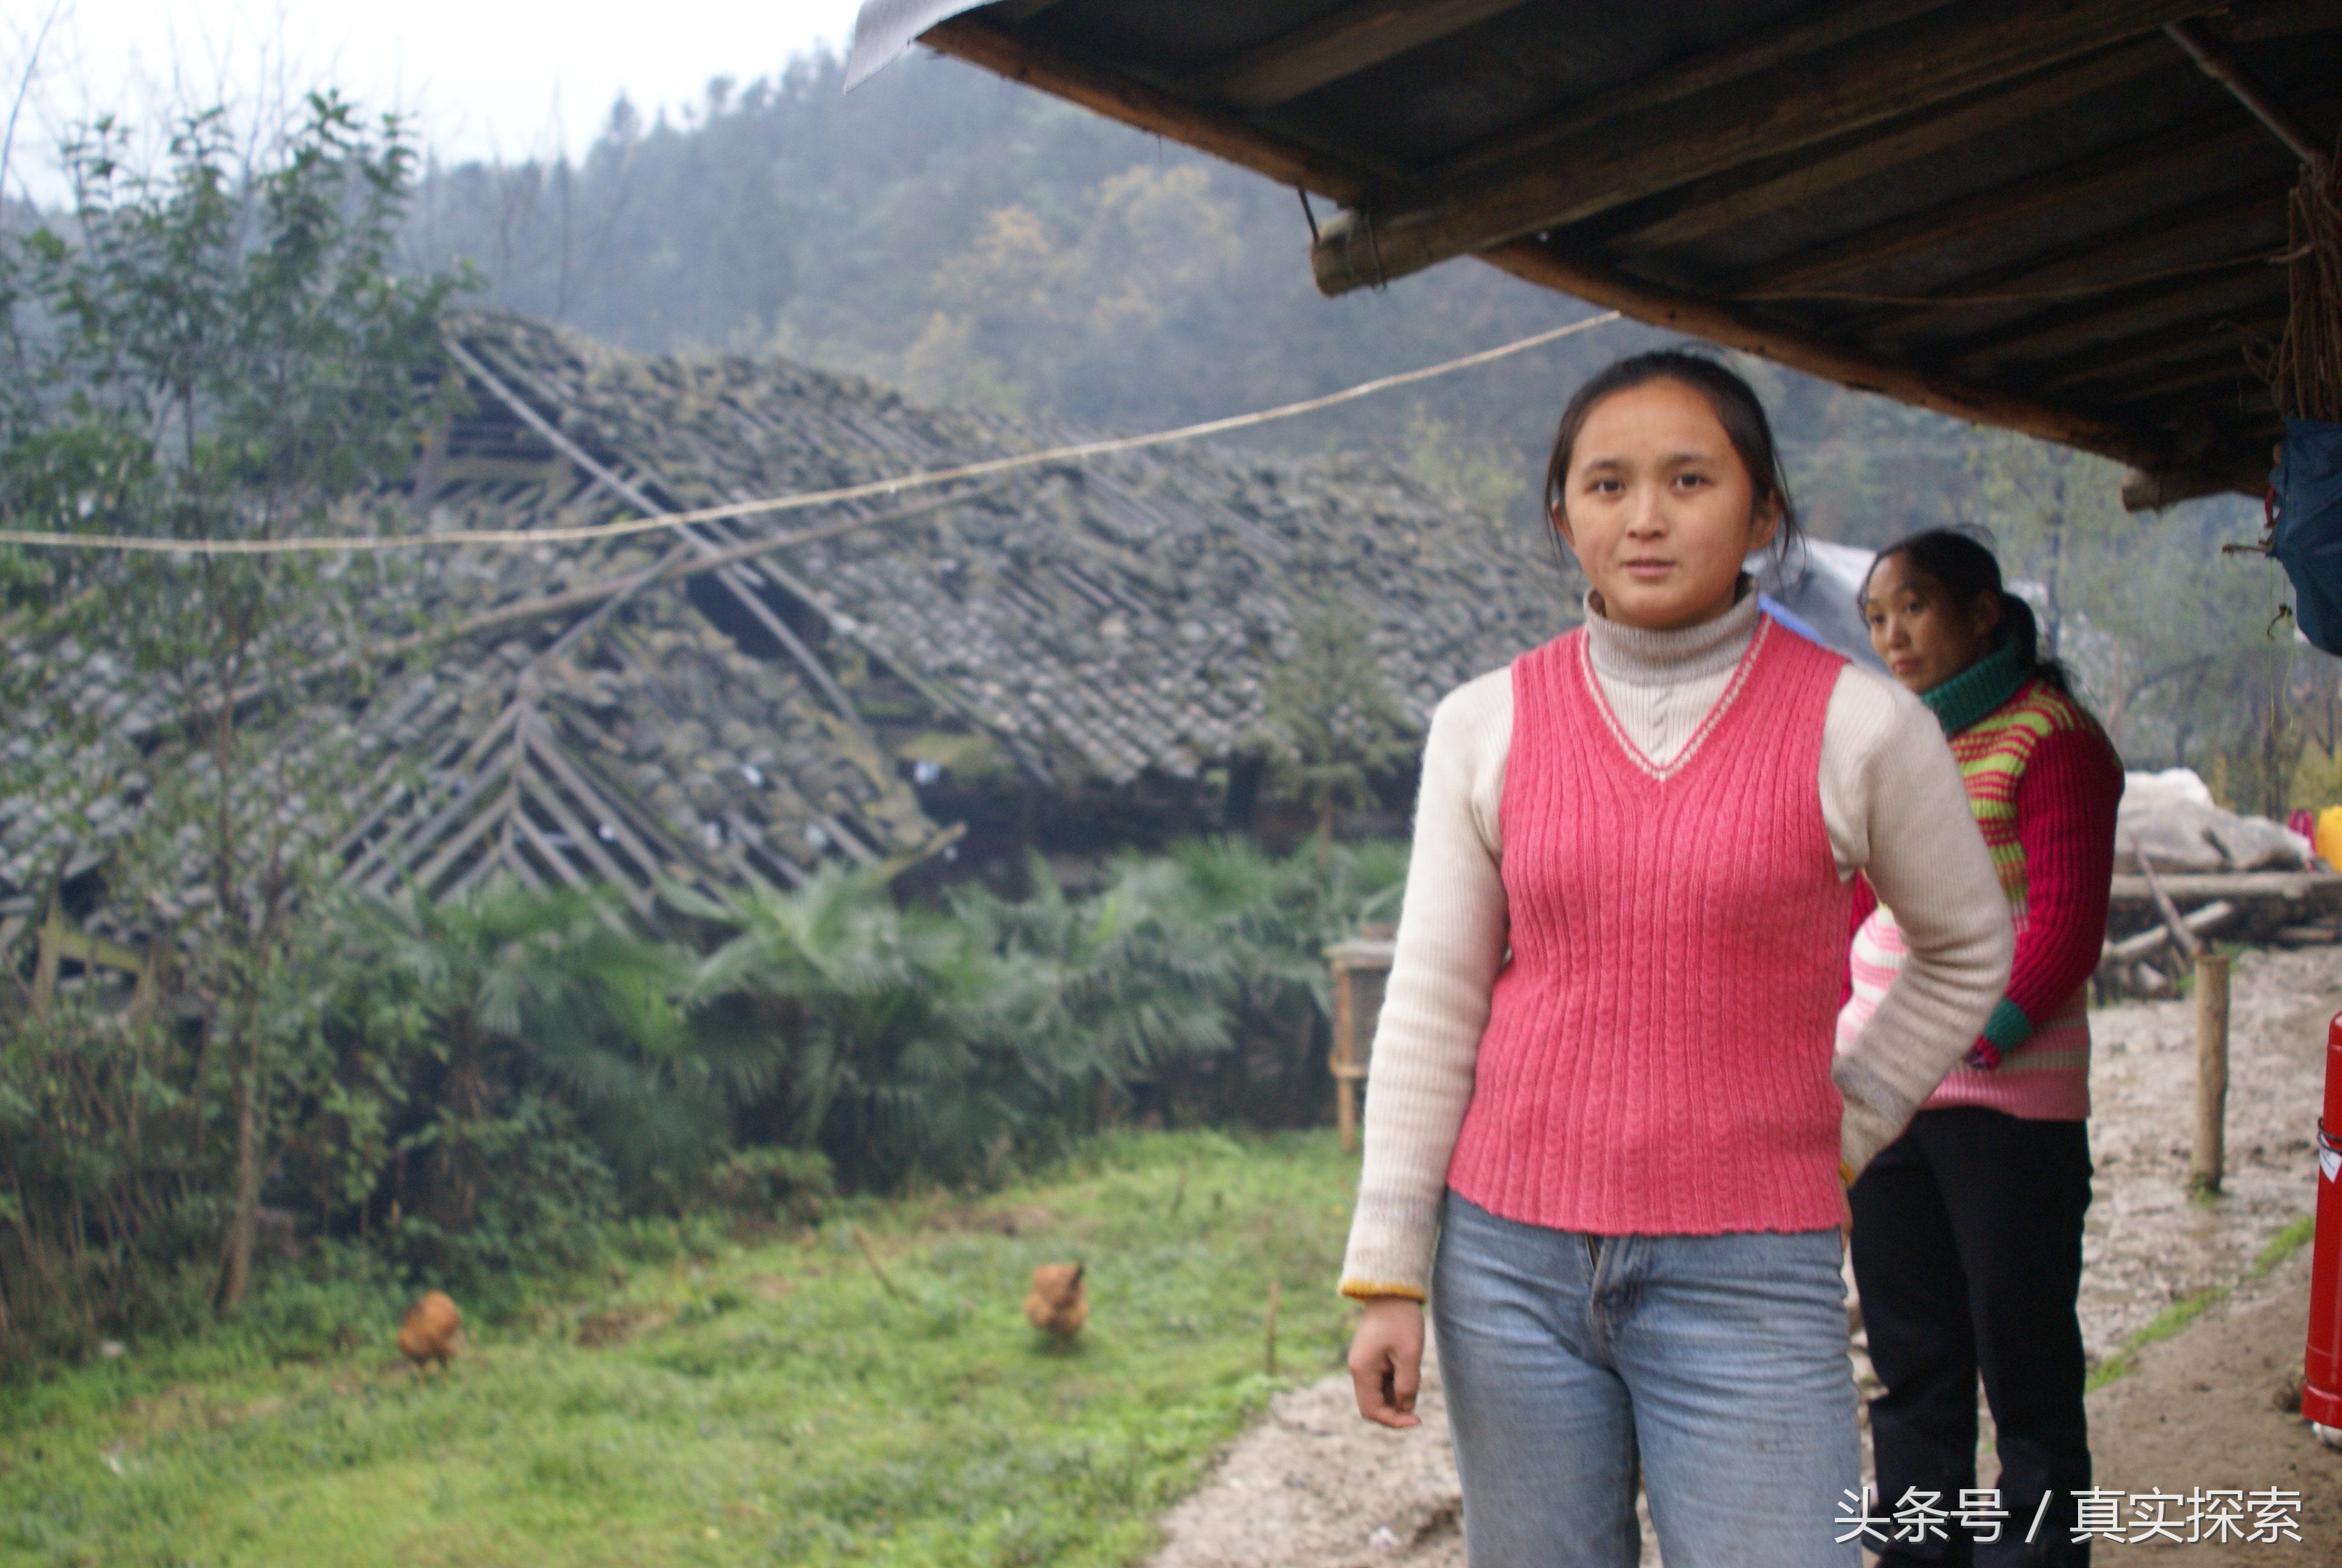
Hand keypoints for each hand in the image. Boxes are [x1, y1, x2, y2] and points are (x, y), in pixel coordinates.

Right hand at [1348, 1296, 1424, 1427]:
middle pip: (1372, 1406)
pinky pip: (1381, 1383)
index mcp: (1362, 1370)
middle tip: (1418, 1409)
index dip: (1394, 1421)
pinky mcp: (1371, 1359)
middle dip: (1394, 1412)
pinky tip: (1409, 1374)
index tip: (1417, 1420)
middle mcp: (1358, 1370)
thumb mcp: (1409, 1354)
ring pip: (1378, 1395)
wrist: (1392, 1292)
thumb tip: (1406, 1408)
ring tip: (1414, 1380)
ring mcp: (1364, 1364)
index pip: (1372, 1410)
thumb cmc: (1401, 1320)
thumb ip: (1407, 1385)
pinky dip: (1395, 1387)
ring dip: (1396, 1398)